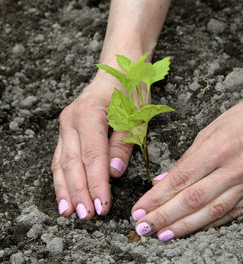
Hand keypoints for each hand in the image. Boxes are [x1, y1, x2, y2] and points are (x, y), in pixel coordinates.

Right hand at [51, 77, 132, 218]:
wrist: (118, 71)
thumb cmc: (130, 91)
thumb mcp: (136, 117)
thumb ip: (123, 144)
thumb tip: (114, 173)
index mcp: (90, 114)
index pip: (92, 157)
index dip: (97, 184)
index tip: (103, 206)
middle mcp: (71, 120)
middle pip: (72, 163)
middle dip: (79, 192)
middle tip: (86, 216)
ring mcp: (65, 124)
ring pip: (61, 162)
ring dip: (65, 189)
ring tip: (69, 212)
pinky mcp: (66, 129)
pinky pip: (61, 156)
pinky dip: (62, 177)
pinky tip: (65, 193)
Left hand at [131, 81, 242, 240]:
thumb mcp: (212, 130)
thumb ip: (187, 159)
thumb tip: (163, 182)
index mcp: (219, 148)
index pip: (180, 180)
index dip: (157, 198)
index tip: (139, 209)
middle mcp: (235, 169)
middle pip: (193, 200)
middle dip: (164, 217)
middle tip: (143, 227)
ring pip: (213, 212)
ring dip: (185, 226)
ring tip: (163, 235)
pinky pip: (233, 213)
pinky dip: (211, 223)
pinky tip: (194, 229)